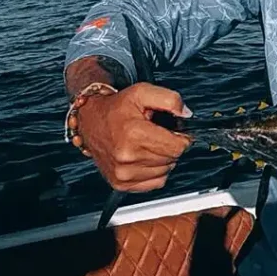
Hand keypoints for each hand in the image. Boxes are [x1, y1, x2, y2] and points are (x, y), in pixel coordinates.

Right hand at [76, 82, 192, 191]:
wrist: (90, 121)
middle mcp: (127, 156)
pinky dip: (156, 171)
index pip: (178, 147)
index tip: (174, 131)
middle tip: (157, 134)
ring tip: (148, 144)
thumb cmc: (117, 107)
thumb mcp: (143, 92)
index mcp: (134, 134)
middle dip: (171, 145)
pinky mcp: (120, 183)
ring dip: (163, 158)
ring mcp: (123, 173)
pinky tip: (145, 157)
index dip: (182, 137)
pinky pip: (156, 182)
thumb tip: (187, 115)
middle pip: (173, 158)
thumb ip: (169, 99)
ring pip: (166, 171)